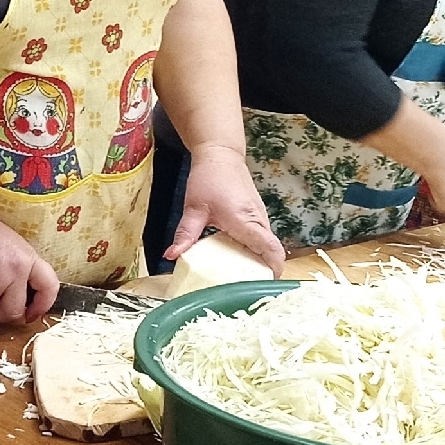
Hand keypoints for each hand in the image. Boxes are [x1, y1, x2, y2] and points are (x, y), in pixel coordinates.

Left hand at [166, 143, 286, 273]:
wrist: (221, 154)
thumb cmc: (209, 178)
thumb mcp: (194, 208)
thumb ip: (185, 234)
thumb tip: (171, 256)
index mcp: (246, 221)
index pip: (270, 249)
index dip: (273, 269)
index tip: (265, 286)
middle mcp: (258, 221)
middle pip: (271, 252)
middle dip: (263, 271)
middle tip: (246, 290)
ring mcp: (260, 217)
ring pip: (267, 245)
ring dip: (259, 261)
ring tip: (241, 278)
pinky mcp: (256, 215)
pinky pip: (262, 237)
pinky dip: (255, 250)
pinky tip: (237, 259)